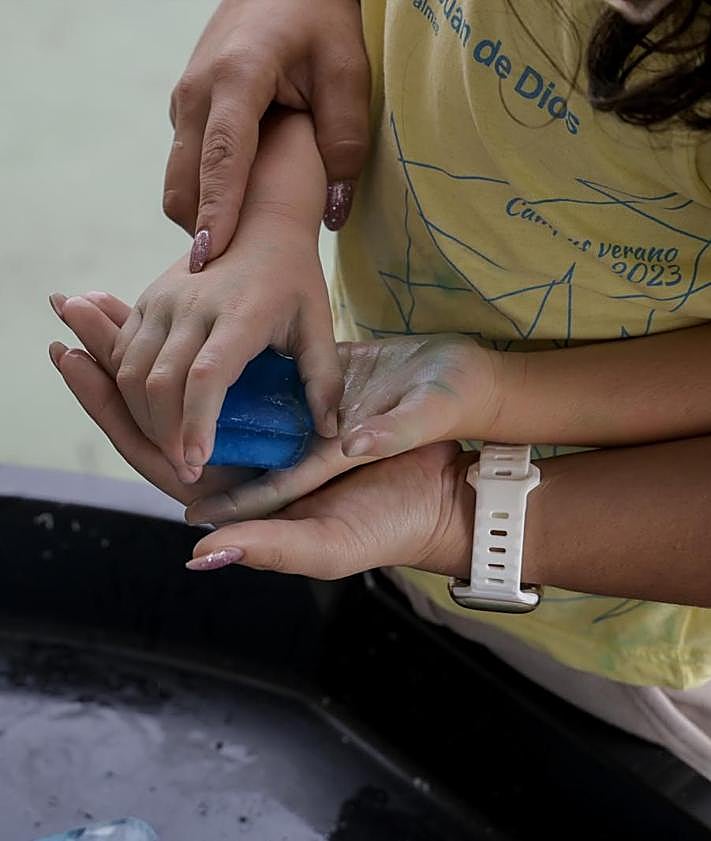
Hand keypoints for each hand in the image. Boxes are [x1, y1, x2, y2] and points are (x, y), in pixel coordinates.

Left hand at [48, 293, 474, 585]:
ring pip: (191, 386)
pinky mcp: (291, 399)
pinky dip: (198, 335)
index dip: (115, 413)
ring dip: (151, 346)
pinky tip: (175, 301)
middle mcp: (246, 463)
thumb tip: (200, 550)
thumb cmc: (398, 519)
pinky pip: (230, 365)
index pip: (161, 456)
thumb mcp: (340, 536)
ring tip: (109, 301)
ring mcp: (267, 429)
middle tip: (73, 316)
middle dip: (116, 371)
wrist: (450, 479)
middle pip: (164, 416)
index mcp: (242, 500)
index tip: (75, 360)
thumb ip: (276, 546)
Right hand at [108, 109, 341, 484]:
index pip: (205, 377)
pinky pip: (124, 354)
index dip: (195, 425)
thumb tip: (329, 435)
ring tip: (169, 449)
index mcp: (240, 314)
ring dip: (144, 417)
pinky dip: (129, 390)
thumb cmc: (294, 277)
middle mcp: (192, 305)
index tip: (196, 464)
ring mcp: (163, 300)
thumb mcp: (319, 324)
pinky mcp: (147, 300)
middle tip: (184, 470)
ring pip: (131, 371)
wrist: (258, 218)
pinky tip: (153, 414)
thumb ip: (325, 381)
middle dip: (165, 434)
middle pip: (158, 382)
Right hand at [165, 0, 369, 267]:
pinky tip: (239, 209)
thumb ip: (343, 143)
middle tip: (237, 272)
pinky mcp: (185, 110)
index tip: (210, 258)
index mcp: (237, 78)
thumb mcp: (347, 72)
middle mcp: (197, 92)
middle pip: (184, 182)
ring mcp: (184, 101)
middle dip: (204, 230)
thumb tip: (334, 214)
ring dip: (202, 216)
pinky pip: (184, 168)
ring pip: (178, 180)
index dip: (217, 211)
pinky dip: (204, 197)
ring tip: (242, 246)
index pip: (222, 157)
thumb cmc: (318, 19)